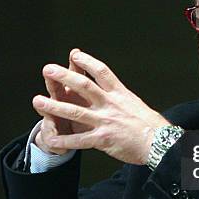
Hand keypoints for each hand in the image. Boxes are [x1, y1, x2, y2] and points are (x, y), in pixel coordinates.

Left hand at [32, 49, 170, 164]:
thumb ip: (119, 98)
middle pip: (84, 86)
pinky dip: (64, 140)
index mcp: (120, 94)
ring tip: (38, 101)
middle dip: (64, 77)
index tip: (74, 54)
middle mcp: (111, 104)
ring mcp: (106, 121)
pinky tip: (51, 139)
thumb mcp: (135, 103)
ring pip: (76, 112)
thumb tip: (111, 90)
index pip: (102, 72)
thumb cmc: (150, 125)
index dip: (87, 62)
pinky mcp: (104, 139)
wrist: (160, 144)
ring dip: (54, 106)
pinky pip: (79, 140)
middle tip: (48, 69)